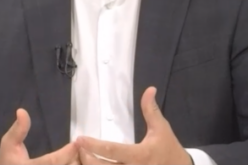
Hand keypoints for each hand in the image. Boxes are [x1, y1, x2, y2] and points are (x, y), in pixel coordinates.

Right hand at [0, 108, 79, 164]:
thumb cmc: (8, 161)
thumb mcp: (8, 144)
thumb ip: (18, 130)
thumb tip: (22, 111)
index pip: (52, 162)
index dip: (66, 153)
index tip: (76, 144)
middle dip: (76, 160)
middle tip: (83, 149)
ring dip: (76, 163)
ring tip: (82, 155)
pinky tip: (75, 162)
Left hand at [75, 87, 191, 164]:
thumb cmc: (169, 150)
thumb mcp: (161, 129)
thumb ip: (151, 110)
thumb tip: (149, 89)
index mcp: (140, 156)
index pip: (112, 150)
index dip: (93, 145)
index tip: (80, 139)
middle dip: (87, 158)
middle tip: (78, 149)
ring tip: (83, 157)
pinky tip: (94, 164)